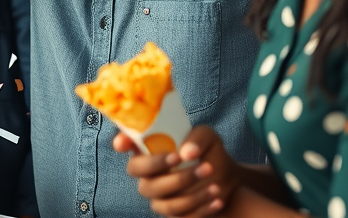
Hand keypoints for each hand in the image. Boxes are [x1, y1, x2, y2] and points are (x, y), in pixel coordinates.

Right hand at [116, 126, 239, 217]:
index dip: (121, 144)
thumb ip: (197, 139)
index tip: (123, 144)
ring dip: (192, 196)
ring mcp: (159, 199)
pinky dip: (202, 209)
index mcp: (149, 152)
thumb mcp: (207, 138)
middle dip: (173, 177)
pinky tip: (217, 199)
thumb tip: (187, 153)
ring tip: (215, 184)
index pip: (126, 146)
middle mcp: (148, 177)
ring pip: (167, 205)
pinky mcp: (174, 216)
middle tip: (200, 166)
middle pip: (146, 184)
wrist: (226, 177)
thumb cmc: (208, 152)